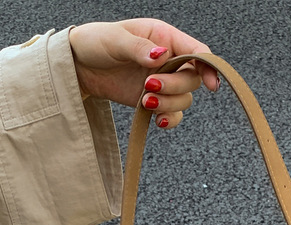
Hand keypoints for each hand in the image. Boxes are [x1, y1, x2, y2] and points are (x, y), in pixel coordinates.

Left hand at [69, 19, 218, 128]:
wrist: (79, 67)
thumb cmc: (96, 43)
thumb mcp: (115, 39)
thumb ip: (139, 48)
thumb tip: (161, 55)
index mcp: (164, 37)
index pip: (196, 51)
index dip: (208, 66)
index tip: (211, 84)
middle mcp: (168, 60)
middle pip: (192, 79)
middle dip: (175, 87)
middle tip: (149, 86)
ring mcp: (162, 82)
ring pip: (183, 99)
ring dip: (168, 104)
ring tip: (145, 101)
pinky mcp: (153, 100)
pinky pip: (172, 114)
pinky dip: (169, 119)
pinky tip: (157, 121)